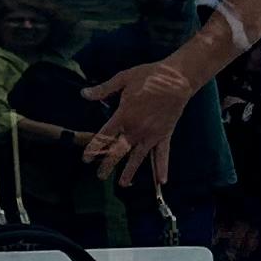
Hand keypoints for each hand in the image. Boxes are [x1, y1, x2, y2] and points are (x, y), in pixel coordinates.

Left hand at [79, 60, 194, 185]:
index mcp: (124, 116)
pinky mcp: (164, 135)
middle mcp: (136, 129)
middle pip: (118, 151)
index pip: (104, 136)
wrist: (177, 79)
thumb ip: (103, 89)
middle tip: (100, 176)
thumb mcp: (123, 78)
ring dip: (129, 172)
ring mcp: (151, 134)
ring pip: (137, 157)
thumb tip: (84, 94)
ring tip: (122, 184)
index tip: (86, 159)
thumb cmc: (149, 76)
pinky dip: (162, 167)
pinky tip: (162, 181)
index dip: (94, 148)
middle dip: (107, 164)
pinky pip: (163, 154)